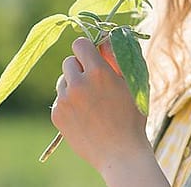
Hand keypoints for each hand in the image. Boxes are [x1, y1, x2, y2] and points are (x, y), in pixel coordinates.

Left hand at [51, 37, 152, 173]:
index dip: (87, 49)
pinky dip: (69, 102)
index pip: (80, 43)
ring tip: (91, 102)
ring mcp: (65, 100)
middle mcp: (78, 83)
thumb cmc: (132, 116)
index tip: (92, 57)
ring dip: (74, 85)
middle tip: (94, 82)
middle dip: (80, 67)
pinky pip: (60, 98)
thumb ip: (118, 56)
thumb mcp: (132, 82)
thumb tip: (105, 36)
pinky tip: (84, 115)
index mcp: (99, 72)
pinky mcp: (57, 114)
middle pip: (69, 61)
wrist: (119, 153)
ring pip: (63, 80)